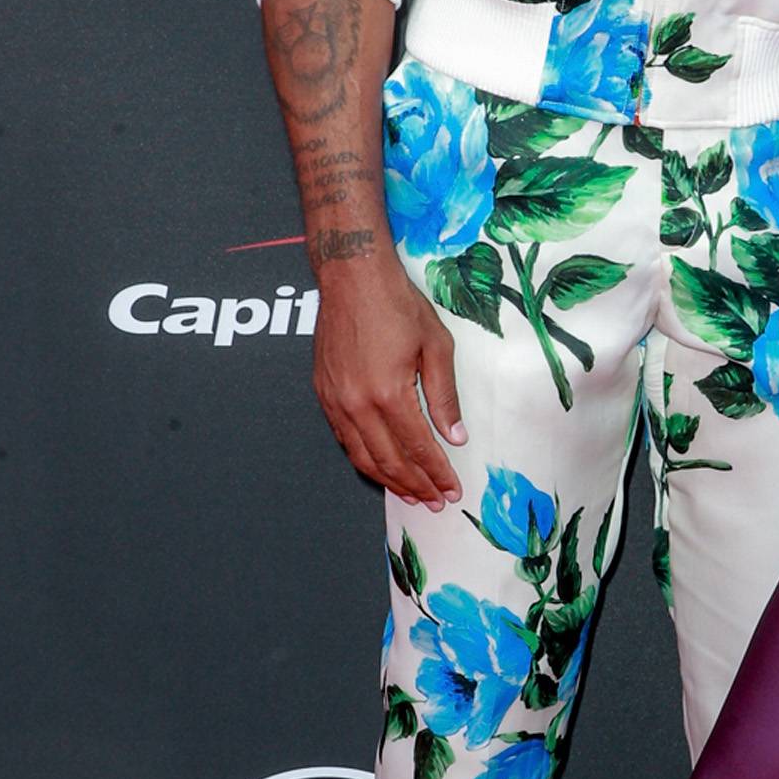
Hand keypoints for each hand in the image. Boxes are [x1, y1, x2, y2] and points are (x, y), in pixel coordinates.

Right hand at [311, 259, 465, 508]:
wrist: (352, 277)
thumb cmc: (397, 304)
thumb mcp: (436, 346)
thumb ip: (444, 396)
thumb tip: (455, 435)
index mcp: (389, 393)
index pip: (418, 447)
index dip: (437, 473)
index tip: (451, 489)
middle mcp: (357, 404)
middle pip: (388, 461)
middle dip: (415, 485)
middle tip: (435, 500)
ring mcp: (336, 401)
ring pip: (361, 456)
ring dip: (388, 480)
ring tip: (411, 494)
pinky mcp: (323, 393)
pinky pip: (344, 439)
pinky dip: (364, 459)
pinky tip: (380, 466)